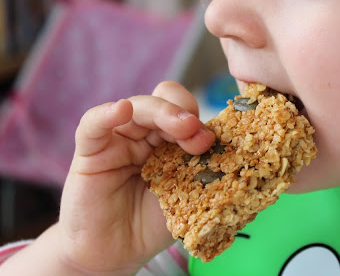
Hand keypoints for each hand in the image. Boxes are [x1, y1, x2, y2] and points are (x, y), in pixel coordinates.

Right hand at [56, 81, 215, 273]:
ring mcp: (118, 139)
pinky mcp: (90, 151)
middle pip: (164, 103)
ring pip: (137, 107)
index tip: (212, 140)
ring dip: (162, 112)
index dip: (200, 119)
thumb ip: (202, 168)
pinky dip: (106, 113)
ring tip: (182, 127)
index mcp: (171, 139)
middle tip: (198, 136)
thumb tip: (232, 150)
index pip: (186, 110)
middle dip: (185, 116)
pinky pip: (93, 125)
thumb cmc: (153, 223)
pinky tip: (121, 109)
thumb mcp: (187, 194)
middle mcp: (145, 133)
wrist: (119, 254)